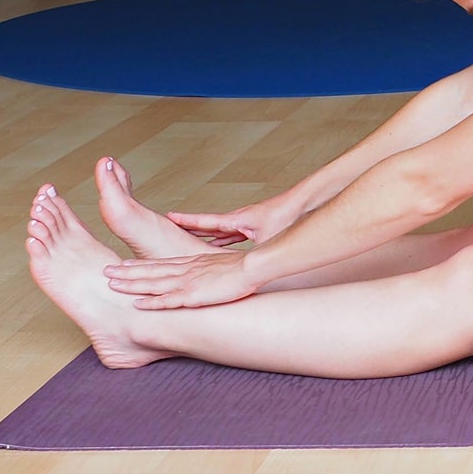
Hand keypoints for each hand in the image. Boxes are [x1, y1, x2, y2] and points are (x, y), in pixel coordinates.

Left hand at [104, 250, 259, 308]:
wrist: (251, 267)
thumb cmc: (240, 269)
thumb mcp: (218, 266)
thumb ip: (205, 271)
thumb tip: (201, 277)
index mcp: (190, 264)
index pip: (159, 264)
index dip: (139, 265)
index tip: (122, 264)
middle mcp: (184, 271)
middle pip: (150, 271)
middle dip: (126, 272)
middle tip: (106, 271)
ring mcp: (187, 282)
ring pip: (153, 283)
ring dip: (131, 284)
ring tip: (111, 284)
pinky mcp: (194, 295)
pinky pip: (168, 301)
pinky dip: (151, 303)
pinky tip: (137, 305)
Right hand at [167, 196, 297, 246]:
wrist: (302, 203)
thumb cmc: (286, 217)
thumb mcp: (266, 239)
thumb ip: (253, 255)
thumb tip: (245, 270)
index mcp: (236, 220)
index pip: (205, 221)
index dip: (187, 221)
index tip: (169, 217)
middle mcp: (238, 219)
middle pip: (209, 224)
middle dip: (190, 227)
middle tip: (171, 227)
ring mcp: (246, 222)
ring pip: (220, 229)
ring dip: (206, 234)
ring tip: (189, 239)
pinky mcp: (255, 226)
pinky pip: (233, 234)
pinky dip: (223, 239)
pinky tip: (219, 244)